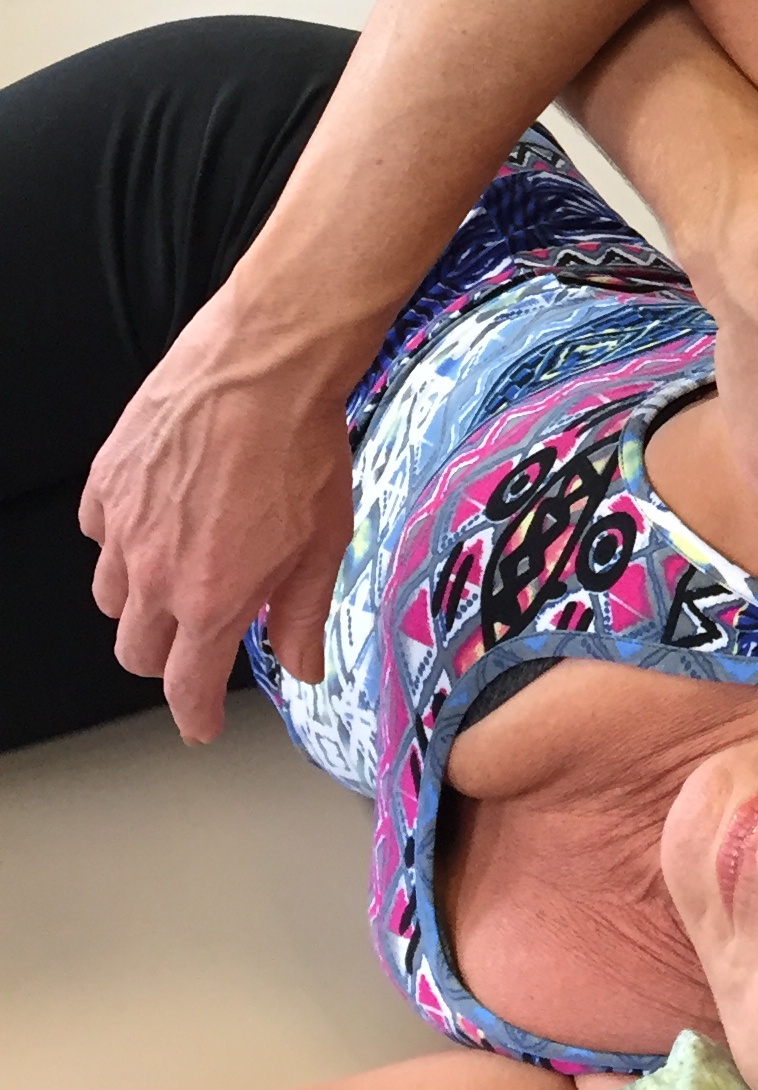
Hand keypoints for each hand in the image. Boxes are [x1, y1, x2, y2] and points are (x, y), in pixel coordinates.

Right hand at [82, 284, 365, 745]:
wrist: (266, 364)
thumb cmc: (302, 447)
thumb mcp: (325, 542)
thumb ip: (304, 614)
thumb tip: (303, 666)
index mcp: (212, 597)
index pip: (186, 686)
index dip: (195, 715)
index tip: (202, 725)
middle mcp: (156, 572)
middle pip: (137, 652)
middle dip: (169, 659)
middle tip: (201, 641)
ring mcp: (123, 527)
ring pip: (113, 597)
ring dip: (143, 603)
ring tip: (185, 574)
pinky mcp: (106, 482)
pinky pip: (100, 536)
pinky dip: (124, 541)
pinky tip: (161, 520)